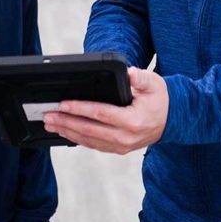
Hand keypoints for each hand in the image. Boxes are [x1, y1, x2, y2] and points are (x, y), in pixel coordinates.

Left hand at [42, 67, 168, 153]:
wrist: (172, 119)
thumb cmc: (160, 99)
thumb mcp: (153, 83)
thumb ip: (139, 77)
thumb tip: (127, 72)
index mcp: (133, 120)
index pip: (100, 114)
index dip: (80, 108)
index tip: (63, 103)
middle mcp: (125, 137)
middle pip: (89, 130)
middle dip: (66, 122)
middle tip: (48, 115)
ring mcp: (121, 146)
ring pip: (89, 140)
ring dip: (67, 132)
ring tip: (51, 124)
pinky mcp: (118, 149)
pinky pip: (94, 145)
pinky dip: (78, 139)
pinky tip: (66, 132)